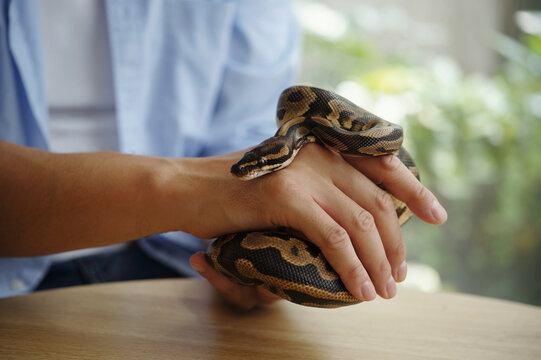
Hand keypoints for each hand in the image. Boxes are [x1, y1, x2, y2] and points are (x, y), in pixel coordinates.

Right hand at [180, 144, 446, 306]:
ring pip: (361, 222)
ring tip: (384, 291)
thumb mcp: (283, 183)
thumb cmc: (232, 194)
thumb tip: (354, 221)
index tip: (436, 216)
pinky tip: (359, 290)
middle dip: (397, 243)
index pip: (382, 164)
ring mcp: (304, 173)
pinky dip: (352, 267)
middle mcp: (319, 154)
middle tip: (402, 275)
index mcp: (322, 147)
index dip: (413, 190)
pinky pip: (334, 237)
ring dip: (379, 263)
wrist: (185, 190)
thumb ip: (317, 189)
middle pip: (377, 201)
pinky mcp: (287, 195)